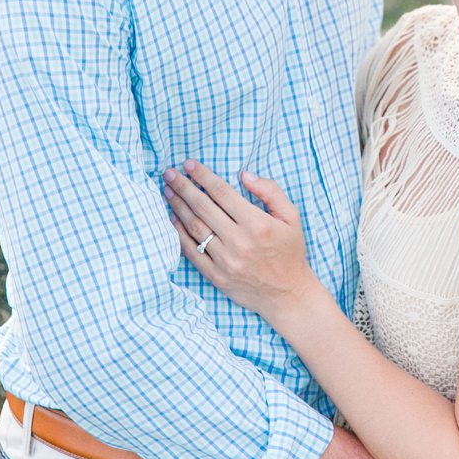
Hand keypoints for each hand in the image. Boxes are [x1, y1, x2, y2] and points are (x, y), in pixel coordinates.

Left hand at [163, 161, 321, 321]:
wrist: (288, 294)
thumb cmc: (289, 252)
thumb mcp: (291, 217)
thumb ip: (270, 191)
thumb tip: (244, 175)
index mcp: (257, 224)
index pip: (222, 192)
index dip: (202, 176)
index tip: (188, 164)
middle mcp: (239, 242)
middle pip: (203, 207)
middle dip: (183, 187)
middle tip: (169, 173)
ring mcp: (225, 261)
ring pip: (194, 227)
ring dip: (178, 207)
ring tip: (167, 191)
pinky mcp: (216, 276)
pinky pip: (191, 252)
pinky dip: (179, 234)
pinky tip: (172, 219)